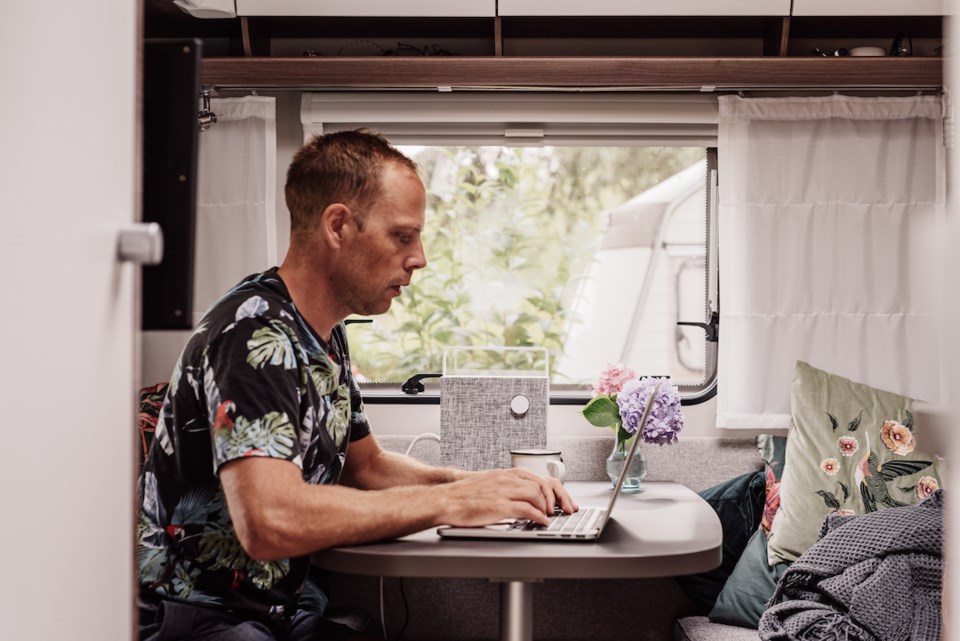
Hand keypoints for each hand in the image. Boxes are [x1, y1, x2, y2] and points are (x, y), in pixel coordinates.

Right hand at [436, 467, 578, 527]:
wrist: (446, 499)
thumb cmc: (466, 495)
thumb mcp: (492, 484)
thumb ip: (510, 488)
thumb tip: (529, 499)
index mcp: (508, 473)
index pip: (541, 478)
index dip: (557, 491)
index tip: (566, 501)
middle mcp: (508, 479)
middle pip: (544, 485)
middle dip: (559, 499)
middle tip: (566, 510)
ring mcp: (504, 491)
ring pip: (537, 495)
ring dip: (548, 508)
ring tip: (550, 517)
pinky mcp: (499, 505)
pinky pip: (526, 509)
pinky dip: (538, 517)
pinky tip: (541, 522)